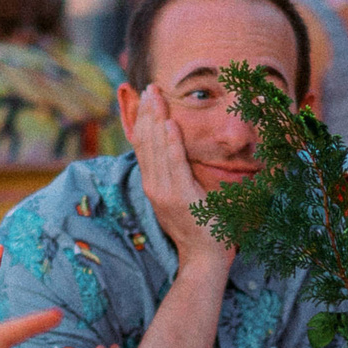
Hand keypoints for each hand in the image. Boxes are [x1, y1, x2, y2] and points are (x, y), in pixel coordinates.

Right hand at [130, 87, 230, 272]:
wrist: (204, 260)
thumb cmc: (201, 229)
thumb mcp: (185, 198)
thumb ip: (180, 177)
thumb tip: (182, 156)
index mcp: (156, 185)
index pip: (144, 146)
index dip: (144, 121)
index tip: (146, 98)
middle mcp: (155, 187)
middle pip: (146, 142)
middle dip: (148, 113)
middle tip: (150, 87)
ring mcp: (165, 193)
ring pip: (156, 150)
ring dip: (156, 120)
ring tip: (156, 97)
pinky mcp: (180, 198)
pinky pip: (174, 166)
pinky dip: (171, 145)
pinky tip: (170, 126)